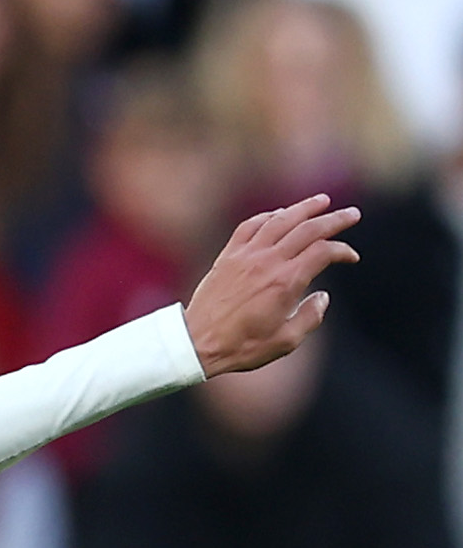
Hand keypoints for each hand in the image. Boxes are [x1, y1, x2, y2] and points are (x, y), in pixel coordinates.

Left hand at [184, 197, 361, 377]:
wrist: (195, 343)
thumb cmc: (241, 346)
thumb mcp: (286, 341)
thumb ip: (310, 317)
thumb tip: (322, 296)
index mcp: (286, 282)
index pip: (323, 251)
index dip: (343, 251)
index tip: (351, 258)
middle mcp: (267, 262)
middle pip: (308, 229)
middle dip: (335, 219)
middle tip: (352, 214)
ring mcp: (245, 256)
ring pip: (279, 220)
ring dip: (303, 208)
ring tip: (322, 201)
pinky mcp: (227, 257)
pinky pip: (249, 227)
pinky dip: (267, 217)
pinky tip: (279, 215)